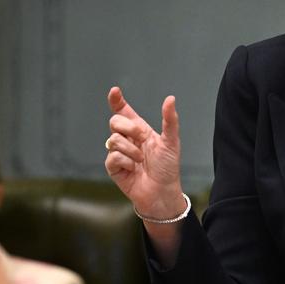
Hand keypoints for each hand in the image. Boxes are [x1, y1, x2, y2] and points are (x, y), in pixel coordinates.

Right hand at [105, 86, 186, 218]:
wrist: (162, 192)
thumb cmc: (168, 167)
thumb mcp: (171, 141)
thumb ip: (169, 120)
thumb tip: (170, 98)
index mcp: (139, 130)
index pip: (124, 111)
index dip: (117, 100)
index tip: (114, 91)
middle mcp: (127, 139)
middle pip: (115, 121)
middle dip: (128, 127)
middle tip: (141, 138)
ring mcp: (118, 152)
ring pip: (113, 139)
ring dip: (131, 150)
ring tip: (141, 160)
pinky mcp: (113, 167)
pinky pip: (113, 157)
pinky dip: (126, 162)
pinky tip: (133, 169)